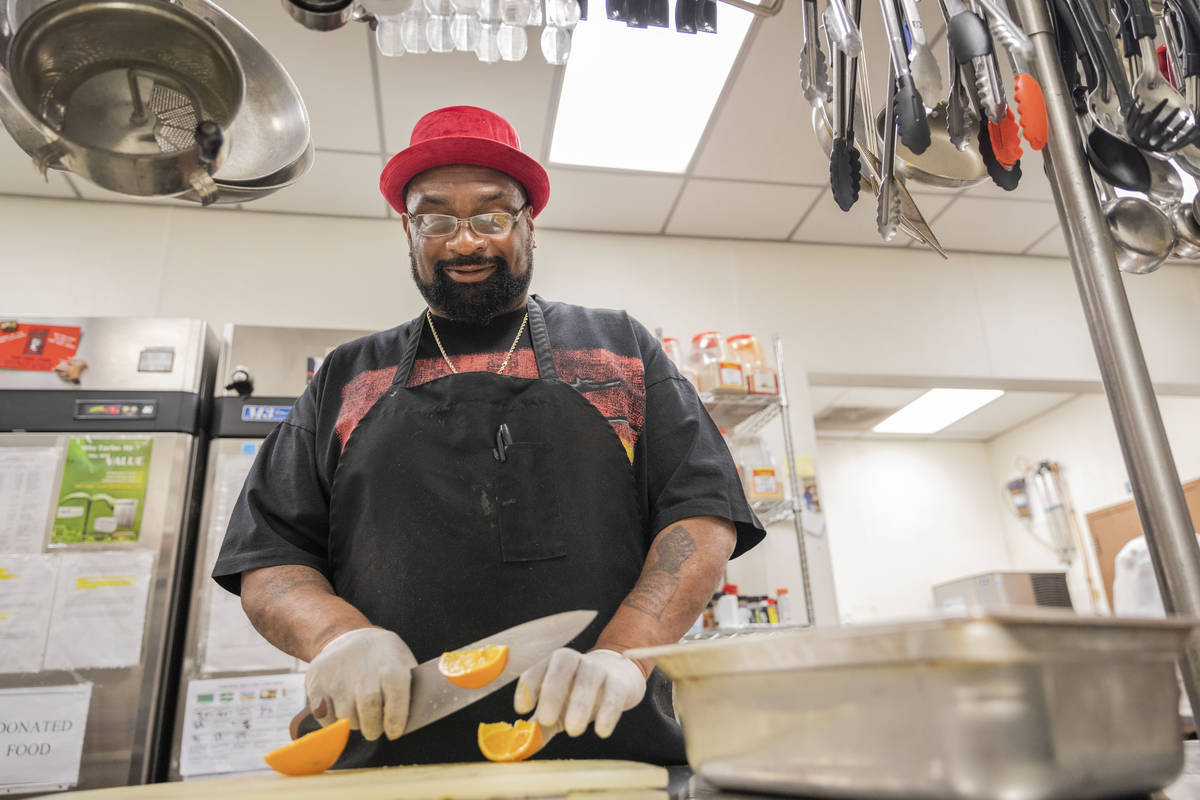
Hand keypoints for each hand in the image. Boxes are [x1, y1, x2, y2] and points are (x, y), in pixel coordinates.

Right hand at [305, 627, 416, 740]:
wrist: (347, 638)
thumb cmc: (382, 658)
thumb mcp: (402, 661)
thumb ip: (412, 688)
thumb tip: (419, 716)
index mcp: (391, 665)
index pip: (396, 697)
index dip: (396, 719)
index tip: (394, 731)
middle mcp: (363, 672)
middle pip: (369, 710)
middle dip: (373, 728)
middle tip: (375, 728)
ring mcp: (337, 679)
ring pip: (346, 718)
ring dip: (354, 723)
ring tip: (359, 712)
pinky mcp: (316, 685)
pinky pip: (325, 718)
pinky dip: (333, 722)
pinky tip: (341, 708)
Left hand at [514, 648, 646, 738]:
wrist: (618, 681)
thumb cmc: (577, 696)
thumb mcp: (555, 710)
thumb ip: (538, 727)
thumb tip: (517, 750)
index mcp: (552, 664)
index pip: (536, 667)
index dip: (527, 686)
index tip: (522, 710)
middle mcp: (574, 660)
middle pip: (562, 663)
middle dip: (552, 691)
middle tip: (546, 719)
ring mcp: (598, 669)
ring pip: (589, 678)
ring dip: (579, 704)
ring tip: (574, 731)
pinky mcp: (619, 683)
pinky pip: (614, 692)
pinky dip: (607, 711)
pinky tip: (601, 731)